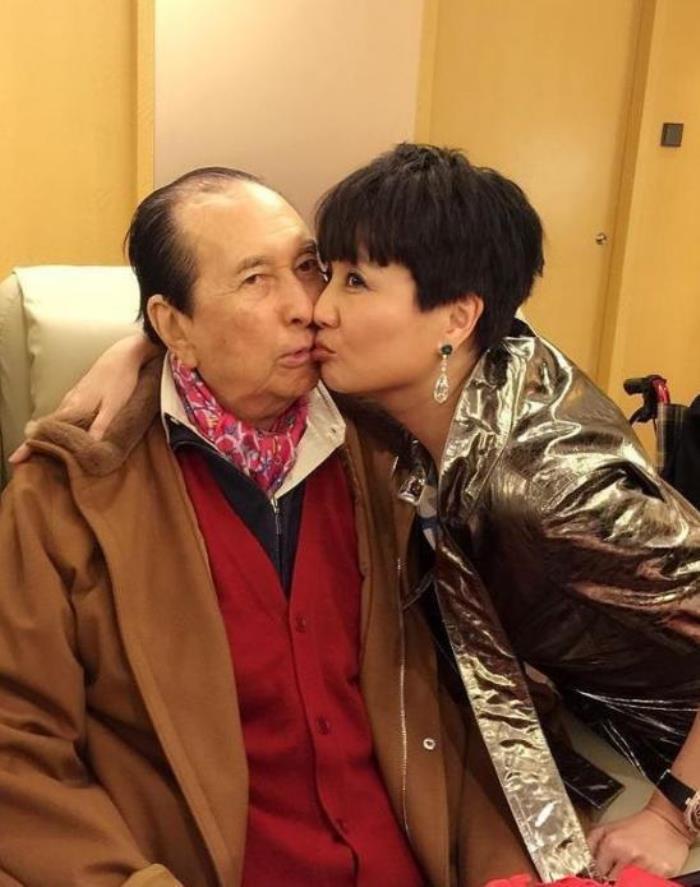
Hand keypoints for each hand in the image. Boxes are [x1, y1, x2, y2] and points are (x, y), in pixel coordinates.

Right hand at [9, 333, 158, 464]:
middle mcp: (69, 402)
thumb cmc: (120, 381)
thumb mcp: (114, 406)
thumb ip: (101, 425)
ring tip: (40, 450)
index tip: (16, 459)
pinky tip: (60, 431)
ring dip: (46, 434)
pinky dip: (57, 424)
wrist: (122, 356)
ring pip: (55, 419)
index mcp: (75, 407)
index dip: (31, 445)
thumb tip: (89, 448)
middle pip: (47, 426)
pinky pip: (63, 412)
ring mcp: (73, 396)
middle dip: (36, 442)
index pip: (48, 431)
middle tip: (23, 460)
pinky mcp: (79, 393)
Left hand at [587, 808, 690, 880]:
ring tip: (633, 868)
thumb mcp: (609, 827)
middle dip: (615, 877)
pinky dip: (645, 880)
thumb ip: (592, 841)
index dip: (601, 872)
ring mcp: (646, 866)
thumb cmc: (637, 825)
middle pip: (613, 880)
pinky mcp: (662, 873)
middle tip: (620, 869)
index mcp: (612, 843)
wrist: (666, 822)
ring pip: (630, 883)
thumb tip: (583, 858)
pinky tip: (646, 870)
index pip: (599, 871)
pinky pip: (648, 884)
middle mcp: (628, 855)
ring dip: (630, 879)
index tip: (604, 872)